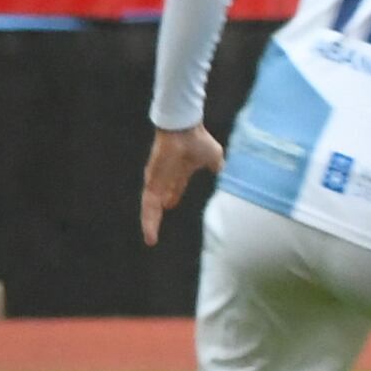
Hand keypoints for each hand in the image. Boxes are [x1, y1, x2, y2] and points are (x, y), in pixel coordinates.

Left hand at [141, 126, 220, 244]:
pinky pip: (149, 206)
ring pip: (151, 207)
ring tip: (150, 240)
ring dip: (150, 223)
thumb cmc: (198, 140)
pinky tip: (149, 232)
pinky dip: (149, 219)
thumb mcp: (213, 157)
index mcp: (180, 171)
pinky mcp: (152, 184)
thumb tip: (221, 170)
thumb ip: (216, 166)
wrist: (185, 131)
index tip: (170, 206)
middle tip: (155, 231)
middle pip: (160, 200)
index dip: (173, 196)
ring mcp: (157, 182)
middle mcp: (166, 178)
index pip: (174, 188)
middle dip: (158, 214)